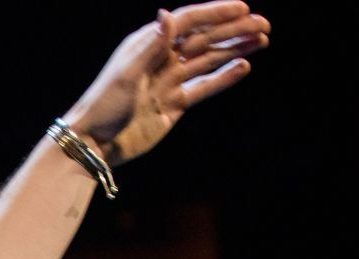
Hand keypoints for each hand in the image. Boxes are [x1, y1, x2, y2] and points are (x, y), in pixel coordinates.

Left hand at [65, 2, 270, 166]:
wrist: (95, 145)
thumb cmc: (103, 106)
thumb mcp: (126, 75)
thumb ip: (151, 46)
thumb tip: (167, 14)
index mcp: (148, 44)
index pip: (188, 22)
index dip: (216, 13)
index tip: (244, 9)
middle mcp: (161, 59)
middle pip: (204, 38)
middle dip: (233, 30)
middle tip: (264, 25)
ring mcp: (169, 81)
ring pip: (208, 60)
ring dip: (234, 49)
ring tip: (261, 40)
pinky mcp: (174, 104)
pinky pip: (204, 87)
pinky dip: (223, 78)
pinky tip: (243, 66)